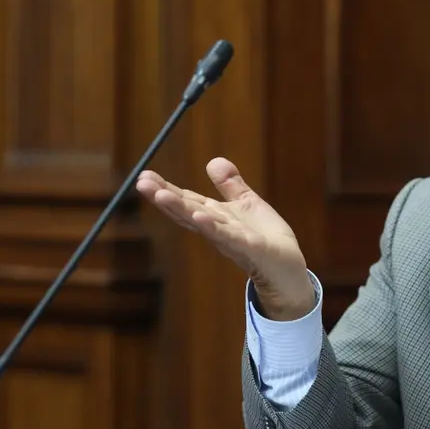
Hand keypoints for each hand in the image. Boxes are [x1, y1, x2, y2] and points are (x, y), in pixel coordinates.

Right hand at [135, 158, 314, 320]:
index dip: (165, 188)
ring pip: (201, 223)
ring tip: (161, 195)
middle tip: (141, 182)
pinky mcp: (250, 248)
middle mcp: (217, 229)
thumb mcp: (247, 204)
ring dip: (181, 209)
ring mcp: (231, 239)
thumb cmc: (267, 238)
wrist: (289, 267)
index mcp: (216, 216)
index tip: (144, 175)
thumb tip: (213, 160)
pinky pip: (228, 236)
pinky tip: (200, 216)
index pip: (186, 200)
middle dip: (164, 196)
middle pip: (186, 210)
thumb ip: (231, 185)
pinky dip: (213, 227)